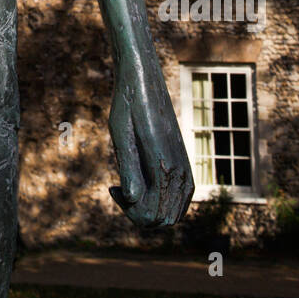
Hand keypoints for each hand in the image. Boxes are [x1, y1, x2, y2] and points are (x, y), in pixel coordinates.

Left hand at [108, 58, 193, 228]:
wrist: (144, 78)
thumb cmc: (127, 102)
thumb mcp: (120, 133)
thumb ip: (128, 167)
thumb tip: (133, 200)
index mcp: (164, 165)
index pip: (152, 214)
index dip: (129, 212)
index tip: (113, 188)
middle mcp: (180, 170)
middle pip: (164, 219)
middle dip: (139, 214)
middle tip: (119, 189)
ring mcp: (186, 168)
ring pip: (174, 213)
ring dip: (150, 209)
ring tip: (127, 185)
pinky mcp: (185, 164)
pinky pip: (180, 200)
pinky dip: (161, 201)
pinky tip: (140, 182)